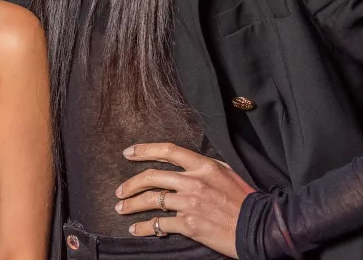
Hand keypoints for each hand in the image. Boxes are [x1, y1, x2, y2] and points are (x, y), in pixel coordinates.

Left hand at [116, 142, 255, 257]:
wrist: (260, 227)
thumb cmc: (245, 201)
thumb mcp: (226, 174)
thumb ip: (203, 168)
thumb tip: (183, 165)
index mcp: (204, 165)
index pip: (168, 151)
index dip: (144, 150)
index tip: (128, 153)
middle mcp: (194, 181)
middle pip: (151, 177)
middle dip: (130, 184)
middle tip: (119, 191)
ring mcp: (190, 203)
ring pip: (150, 200)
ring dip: (131, 205)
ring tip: (121, 208)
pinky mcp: (189, 224)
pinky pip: (159, 223)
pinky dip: (144, 227)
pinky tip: (136, 229)